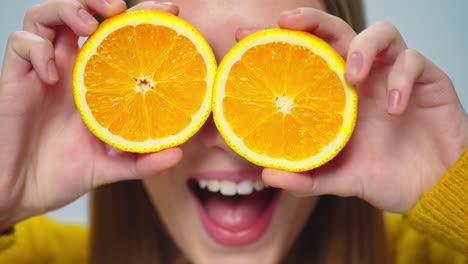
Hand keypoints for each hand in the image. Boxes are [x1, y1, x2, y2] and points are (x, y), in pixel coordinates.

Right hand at [0, 0, 182, 230]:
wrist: (23, 192)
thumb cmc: (65, 173)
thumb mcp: (111, 167)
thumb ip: (143, 161)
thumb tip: (177, 154)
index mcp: (98, 81)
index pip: (120, 36)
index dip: (143, 17)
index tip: (171, 9)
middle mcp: (71, 69)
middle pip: (84, 14)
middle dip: (103, 1)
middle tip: (124, 7)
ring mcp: (43, 71)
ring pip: (47, 17)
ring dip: (68, 9)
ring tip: (90, 24)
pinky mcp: (16, 79)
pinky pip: (20, 45)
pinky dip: (37, 50)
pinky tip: (53, 75)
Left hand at [238, 8, 467, 212]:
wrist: (430, 189)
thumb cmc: (382, 176)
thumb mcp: (338, 179)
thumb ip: (306, 178)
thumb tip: (268, 176)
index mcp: (336, 95)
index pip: (306, 56)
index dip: (279, 42)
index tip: (245, 35)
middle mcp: (362, 79)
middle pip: (337, 32)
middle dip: (313, 21)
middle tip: (287, 22)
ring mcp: (393, 75)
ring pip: (381, 33)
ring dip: (364, 46)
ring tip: (352, 74)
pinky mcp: (427, 81)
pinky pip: (415, 62)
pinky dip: (403, 77)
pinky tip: (395, 107)